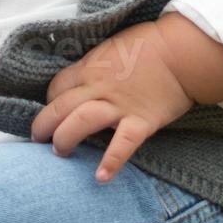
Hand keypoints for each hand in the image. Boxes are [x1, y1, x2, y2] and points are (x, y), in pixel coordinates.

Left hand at [29, 20, 195, 182]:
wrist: (183, 52)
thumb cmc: (148, 44)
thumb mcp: (111, 48)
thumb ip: (94, 66)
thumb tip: (81, 79)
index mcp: (90, 68)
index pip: (56, 88)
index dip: (49, 103)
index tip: (52, 113)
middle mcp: (98, 87)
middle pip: (60, 107)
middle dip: (43, 126)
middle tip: (39, 140)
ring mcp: (119, 105)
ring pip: (81, 122)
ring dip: (65, 139)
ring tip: (60, 153)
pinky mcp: (142, 121)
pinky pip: (122, 144)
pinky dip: (111, 162)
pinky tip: (100, 178)